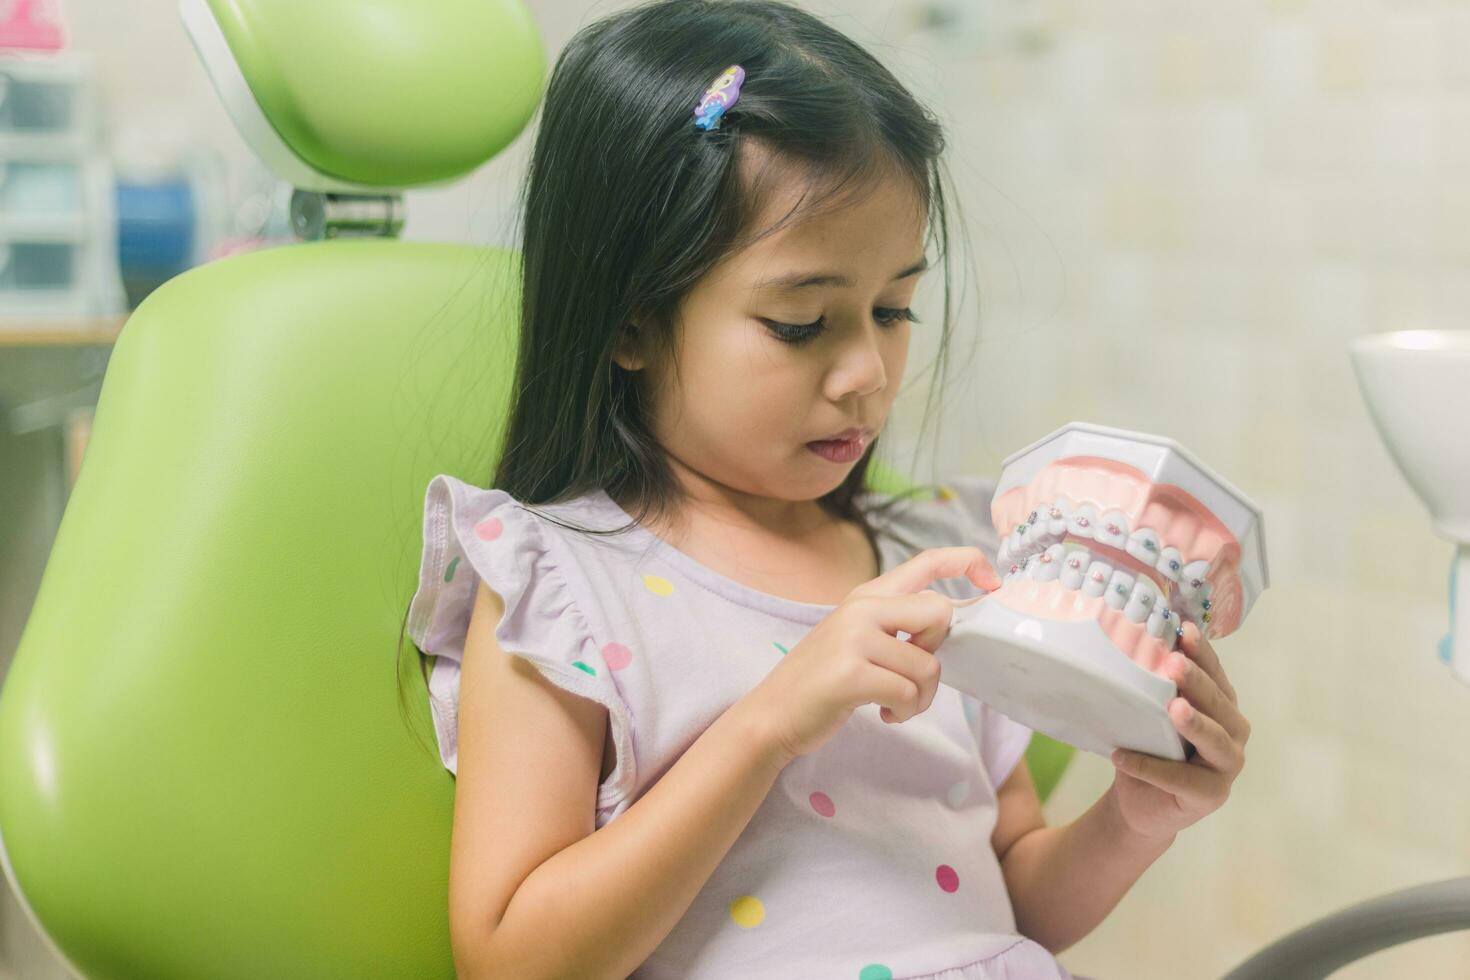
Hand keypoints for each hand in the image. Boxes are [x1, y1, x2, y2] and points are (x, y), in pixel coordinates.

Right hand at [743, 546, 1000, 767]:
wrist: (771, 714)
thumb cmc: (822, 680)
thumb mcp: (856, 637)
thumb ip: (897, 624)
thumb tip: (951, 622)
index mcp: (867, 595)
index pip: (926, 560)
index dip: (967, 562)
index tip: (992, 582)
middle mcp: (861, 608)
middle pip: (940, 612)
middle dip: (937, 653)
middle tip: (910, 675)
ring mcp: (853, 638)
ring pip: (928, 666)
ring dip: (922, 698)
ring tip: (897, 706)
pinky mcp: (850, 673)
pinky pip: (908, 693)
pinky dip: (906, 712)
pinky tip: (885, 715)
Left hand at [1108, 620, 1251, 842]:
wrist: (1139, 802)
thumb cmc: (1148, 748)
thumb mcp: (1149, 714)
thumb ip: (1152, 689)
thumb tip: (1127, 644)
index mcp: (1222, 707)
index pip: (1216, 675)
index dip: (1203, 653)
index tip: (1185, 629)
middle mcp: (1233, 733)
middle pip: (1220, 704)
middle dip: (1198, 682)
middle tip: (1175, 664)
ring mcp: (1228, 766)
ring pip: (1216, 741)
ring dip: (1194, 724)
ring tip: (1173, 708)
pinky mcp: (1212, 796)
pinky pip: (1183, 780)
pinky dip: (1151, 768)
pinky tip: (1122, 756)